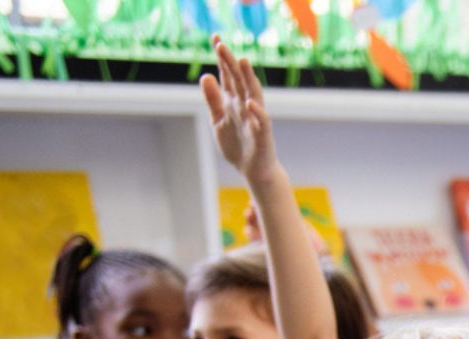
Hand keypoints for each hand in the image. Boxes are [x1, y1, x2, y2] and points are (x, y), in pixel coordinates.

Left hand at [201, 36, 280, 185]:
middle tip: (220, 45)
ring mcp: (255, 117)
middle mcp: (245, 104)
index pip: (228, 75)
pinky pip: (262, 121)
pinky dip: (257, 111)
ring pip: (252, 94)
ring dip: (248, 78)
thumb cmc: (237, 143)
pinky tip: (249, 103)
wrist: (253, 169)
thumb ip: (213, 99)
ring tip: (242, 62)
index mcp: (233, 100)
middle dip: (230, 62)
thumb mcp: (218, 119)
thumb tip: (205, 76)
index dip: (222, 58)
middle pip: (238, 79)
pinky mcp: (263, 134)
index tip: (215, 38)